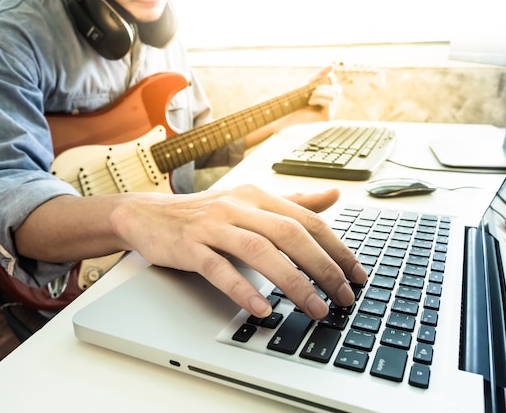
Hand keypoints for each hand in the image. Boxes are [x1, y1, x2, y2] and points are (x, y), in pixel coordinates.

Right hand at [112, 185, 367, 319]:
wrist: (148, 215)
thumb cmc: (204, 213)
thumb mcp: (250, 201)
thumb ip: (293, 202)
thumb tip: (334, 196)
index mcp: (258, 196)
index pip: (307, 220)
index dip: (336, 248)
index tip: (357, 274)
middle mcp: (239, 207)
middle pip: (290, 235)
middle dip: (323, 267)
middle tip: (342, 297)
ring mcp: (213, 226)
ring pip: (260, 252)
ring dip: (292, 282)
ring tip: (314, 308)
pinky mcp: (190, 246)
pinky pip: (219, 268)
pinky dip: (242, 289)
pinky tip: (262, 308)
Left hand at [276, 65, 341, 126]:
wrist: (289, 110)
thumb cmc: (298, 97)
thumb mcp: (311, 82)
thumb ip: (321, 74)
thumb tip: (332, 65)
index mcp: (330, 99)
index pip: (337, 88)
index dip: (328, 83)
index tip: (315, 86)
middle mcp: (333, 106)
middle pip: (337, 90)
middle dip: (323, 88)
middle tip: (312, 92)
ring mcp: (331, 112)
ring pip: (333, 96)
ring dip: (319, 93)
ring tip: (309, 98)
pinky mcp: (327, 117)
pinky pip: (328, 102)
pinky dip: (318, 99)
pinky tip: (310, 103)